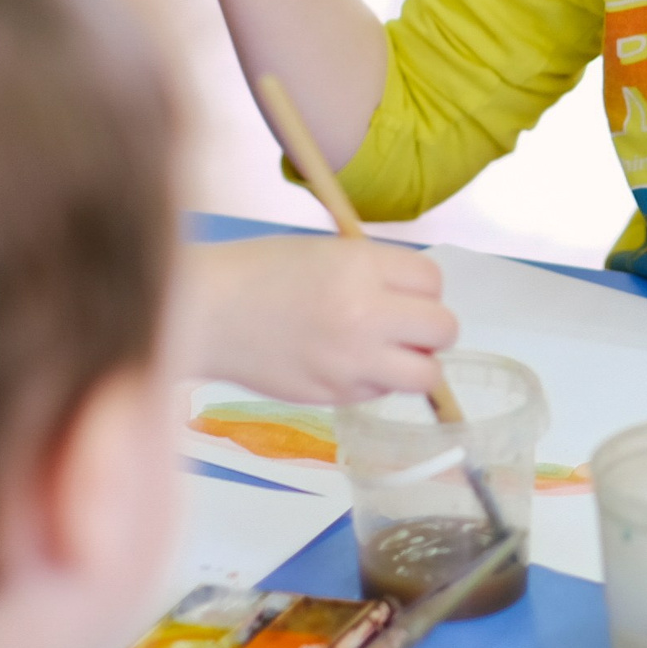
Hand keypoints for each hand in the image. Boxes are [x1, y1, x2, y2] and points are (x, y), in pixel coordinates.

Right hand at [172, 235, 458, 403]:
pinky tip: (343, 364)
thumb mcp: (327, 252)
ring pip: (425, 375)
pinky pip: (381, 393)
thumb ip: (376, 272)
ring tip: (385, 352)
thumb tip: (417, 301)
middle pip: (444, 329)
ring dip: (414, 363)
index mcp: (361, 268)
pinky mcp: (332, 395)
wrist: (203, 313)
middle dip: (430, 327)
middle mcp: (364, 316)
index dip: (422, 286)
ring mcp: (350, 362)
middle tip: (404, 325)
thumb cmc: (260, 272)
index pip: (433, 280)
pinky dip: (374, 382)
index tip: (402, 289)